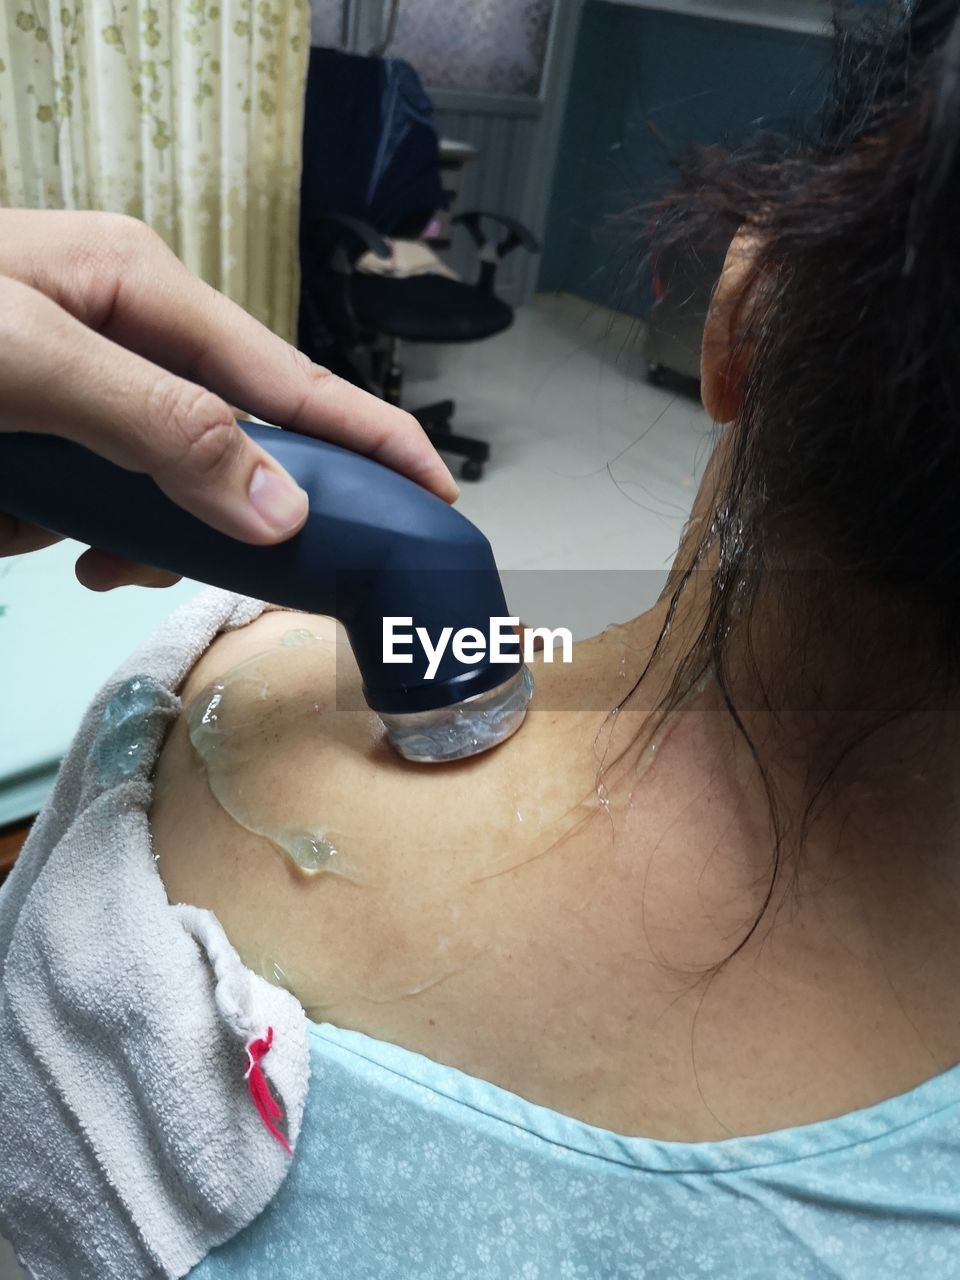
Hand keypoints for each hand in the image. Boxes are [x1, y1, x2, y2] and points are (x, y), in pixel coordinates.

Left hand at [0, 209, 458, 588]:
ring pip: (153, 492)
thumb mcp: (30, 359)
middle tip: (159, 560)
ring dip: (107, 530)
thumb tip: (282, 510)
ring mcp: (85, 383)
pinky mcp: (44, 428)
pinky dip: (51, 528)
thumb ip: (158, 427)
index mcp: (144, 290)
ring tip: (44, 530)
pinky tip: (12, 518)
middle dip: (198, 516)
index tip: (438, 495)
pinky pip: (87, 502)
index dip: (373, 439)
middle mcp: (127, 333)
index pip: (291, 379)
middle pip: (224, 449)